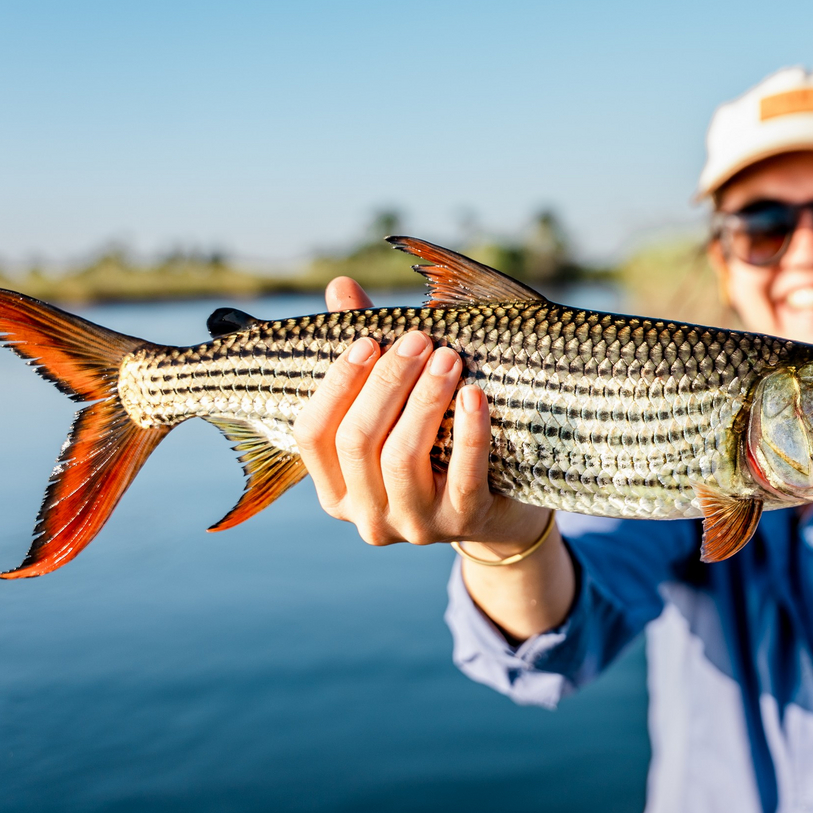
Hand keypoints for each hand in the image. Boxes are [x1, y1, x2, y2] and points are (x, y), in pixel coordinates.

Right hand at [292, 276, 550, 552]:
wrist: (499, 508)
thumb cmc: (437, 445)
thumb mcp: (398, 406)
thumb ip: (367, 355)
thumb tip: (340, 287)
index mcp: (335, 488)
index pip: (313, 433)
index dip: (337, 383)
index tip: (367, 340)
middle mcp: (366, 516)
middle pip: (358, 440)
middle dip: (387, 382)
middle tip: (419, 339)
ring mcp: (413, 525)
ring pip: (402, 457)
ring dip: (425, 399)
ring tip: (448, 357)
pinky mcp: (461, 524)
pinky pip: (462, 476)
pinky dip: (468, 431)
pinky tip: (475, 395)